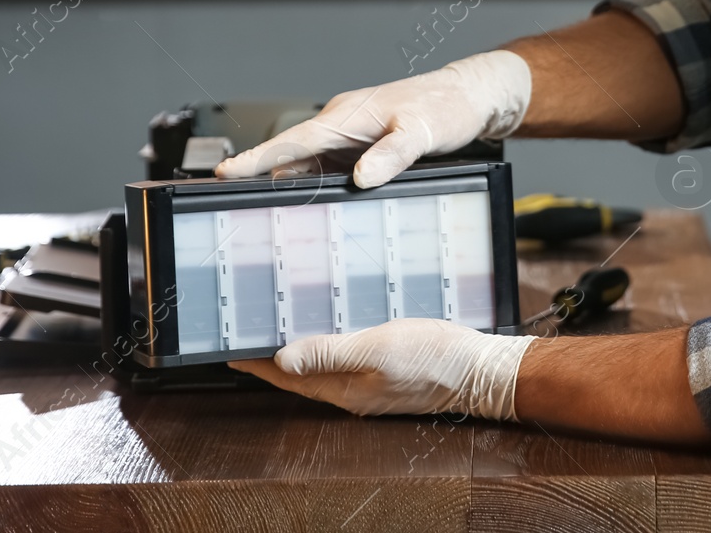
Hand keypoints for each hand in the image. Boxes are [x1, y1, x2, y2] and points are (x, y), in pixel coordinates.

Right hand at [214, 50, 531, 187]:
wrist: (471, 98)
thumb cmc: (446, 107)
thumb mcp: (422, 132)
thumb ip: (392, 154)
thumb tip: (362, 177)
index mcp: (346, 116)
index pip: (292, 141)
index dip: (257, 159)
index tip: (223, 172)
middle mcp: (342, 125)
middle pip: (292, 157)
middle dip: (262, 179)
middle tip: (233, 208)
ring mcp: (350, 137)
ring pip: (310, 167)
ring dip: (291, 188)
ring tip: (267, 219)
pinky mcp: (362, 148)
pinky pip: (330, 171)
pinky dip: (318, 189)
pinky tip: (315, 211)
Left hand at [229, 319, 535, 418]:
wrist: (481, 369)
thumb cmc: (434, 359)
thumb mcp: (377, 349)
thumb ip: (330, 353)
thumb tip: (282, 358)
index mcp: (344, 389)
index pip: (286, 377)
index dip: (256, 363)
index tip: (229, 348)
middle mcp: (352, 389)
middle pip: (299, 373)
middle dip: (271, 354)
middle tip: (249, 329)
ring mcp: (370, 381)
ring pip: (322, 364)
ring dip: (300, 345)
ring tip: (280, 322)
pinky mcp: (387, 369)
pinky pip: (346, 355)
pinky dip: (329, 339)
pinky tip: (332, 322)